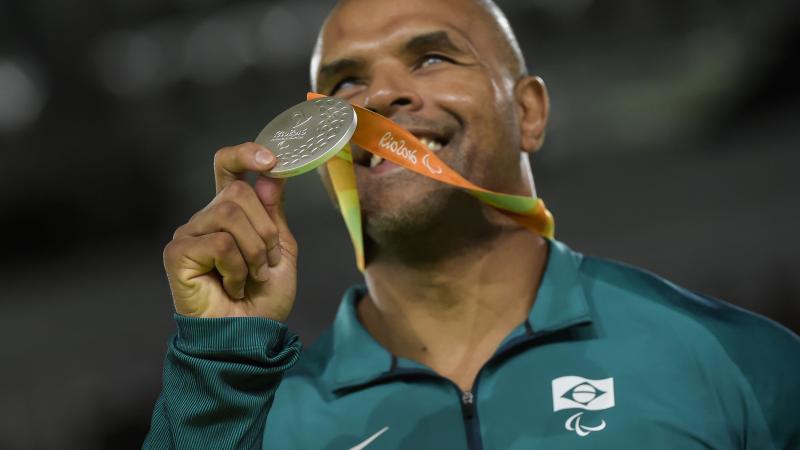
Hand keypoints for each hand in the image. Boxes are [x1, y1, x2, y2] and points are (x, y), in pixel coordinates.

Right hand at [163, 143, 297, 321]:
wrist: (249, 335)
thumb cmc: (262, 298)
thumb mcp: (280, 250)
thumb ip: (274, 212)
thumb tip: (271, 174)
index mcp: (230, 211)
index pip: (227, 166)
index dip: (245, 154)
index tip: (272, 160)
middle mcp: (205, 217)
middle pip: (239, 192)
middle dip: (266, 231)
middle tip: (267, 264)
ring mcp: (188, 233)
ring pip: (231, 215)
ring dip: (255, 252)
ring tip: (252, 277)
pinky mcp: (176, 253)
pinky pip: (220, 243)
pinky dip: (237, 268)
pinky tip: (232, 286)